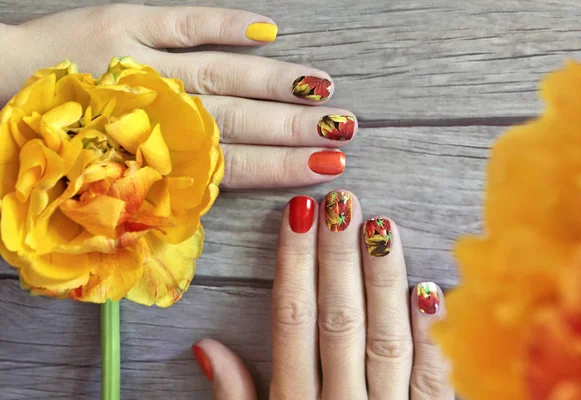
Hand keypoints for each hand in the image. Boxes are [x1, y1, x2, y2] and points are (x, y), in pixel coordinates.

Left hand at [0, 5, 355, 188]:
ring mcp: (148, 64)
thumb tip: (220, 194)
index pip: (234, 164)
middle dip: (295, 127)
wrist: (2, 90)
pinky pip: (184, 21)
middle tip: (345, 129)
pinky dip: (225, 24)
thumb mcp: (109, 186)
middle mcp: (161, 111)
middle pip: (240, 121)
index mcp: (156, 153)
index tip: (327, 168)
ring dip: (277, 85)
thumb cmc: (57, 146)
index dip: (283, 167)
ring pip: (224, 78)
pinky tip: (268, 29)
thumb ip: (165, 190)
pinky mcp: (129, 25)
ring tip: (324, 93)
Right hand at [192, 191, 453, 398]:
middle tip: (340, 201)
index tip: (296, 216)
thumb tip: (207, 347)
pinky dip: (434, 333)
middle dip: (337, 257)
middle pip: (337, 319)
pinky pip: (437, 376)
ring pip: (385, 337)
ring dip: (382, 279)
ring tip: (380, 224)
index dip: (293, 265)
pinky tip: (430, 288)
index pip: (291, 322)